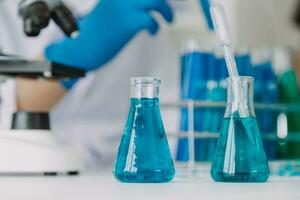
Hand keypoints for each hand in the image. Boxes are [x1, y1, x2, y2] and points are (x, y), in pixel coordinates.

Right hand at [45, 0, 172, 71]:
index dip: (153, 0)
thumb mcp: (109, 11)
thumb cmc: (94, 34)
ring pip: (154, 1)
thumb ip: (124, 6)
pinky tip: (152, 32)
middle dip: (162, 2)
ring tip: (168, 20)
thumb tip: (142, 7)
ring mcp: (123, 8)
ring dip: (165, 10)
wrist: (80, 49)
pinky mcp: (127, 23)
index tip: (157, 4)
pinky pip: (150, 19)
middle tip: (168, 13)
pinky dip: (155, 26)